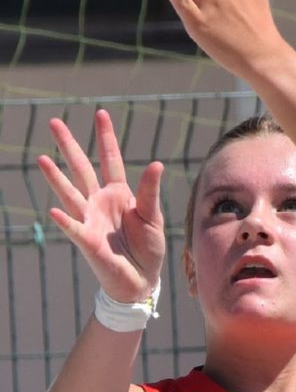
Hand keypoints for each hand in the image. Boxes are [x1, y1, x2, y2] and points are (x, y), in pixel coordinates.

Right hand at [36, 110, 164, 302]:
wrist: (142, 278)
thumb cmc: (148, 247)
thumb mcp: (153, 216)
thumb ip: (150, 191)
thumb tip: (156, 163)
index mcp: (119, 193)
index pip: (110, 160)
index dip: (105, 138)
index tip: (100, 113)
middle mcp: (100, 202)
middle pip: (82, 169)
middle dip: (69, 146)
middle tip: (54, 122)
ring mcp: (90, 219)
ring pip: (71, 193)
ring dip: (57, 178)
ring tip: (42, 159)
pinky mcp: (88, 241)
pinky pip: (75, 229)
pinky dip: (66, 221)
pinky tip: (56, 211)